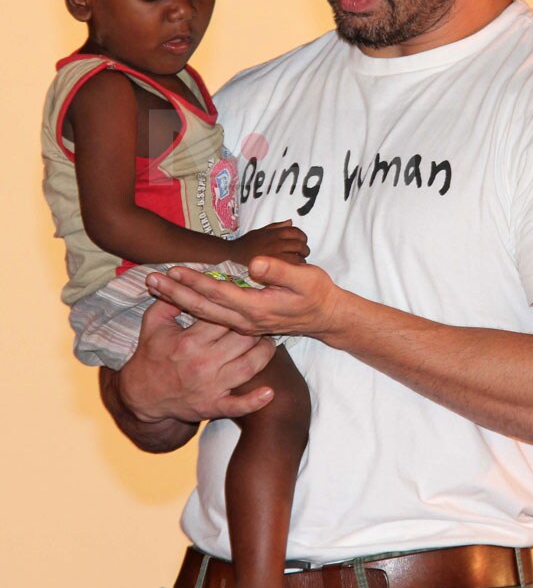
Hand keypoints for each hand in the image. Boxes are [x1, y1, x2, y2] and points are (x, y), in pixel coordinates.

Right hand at [118, 298, 276, 423]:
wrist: (142, 396)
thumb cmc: (151, 355)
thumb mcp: (153, 323)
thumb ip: (170, 300)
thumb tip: (183, 278)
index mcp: (189, 341)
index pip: (223, 318)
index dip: (237, 307)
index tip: (245, 300)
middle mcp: (203, 363)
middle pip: (242, 339)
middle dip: (255, 328)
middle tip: (263, 319)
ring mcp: (210, 386)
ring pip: (249, 366)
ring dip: (265, 353)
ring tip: (269, 342)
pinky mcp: (213, 407)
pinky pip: (238, 406)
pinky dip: (255, 401)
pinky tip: (270, 392)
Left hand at [146, 257, 339, 339]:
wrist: (326, 318)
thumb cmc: (317, 294)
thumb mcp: (306, 278)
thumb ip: (280, 270)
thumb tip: (255, 263)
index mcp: (256, 308)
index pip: (218, 293)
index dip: (195, 281)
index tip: (174, 270)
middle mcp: (245, 320)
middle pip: (203, 307)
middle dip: (175, 293)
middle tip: (150, 279)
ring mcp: (244, 324)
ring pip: (204, 313)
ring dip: (179, 300)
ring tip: (156, 287)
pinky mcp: (244, 323)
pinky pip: (212, 316)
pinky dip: (193, 305)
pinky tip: (179, 299)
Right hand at [229, 220, 309, 264]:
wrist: (232, 254)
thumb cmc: (247, 243)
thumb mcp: (261, 231)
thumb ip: (277, 226)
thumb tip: (291, 222)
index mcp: (274, 232)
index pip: (295, 231)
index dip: (302, 236)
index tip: (302, 241)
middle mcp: (275, 242)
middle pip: (299, 244)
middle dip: (304, 249)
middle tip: (304, 253)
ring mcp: (274, 255)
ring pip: (297, 257)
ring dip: (302, 260)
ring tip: (299, 262)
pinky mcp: (272, 267)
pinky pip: (290, 268)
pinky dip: (295, 268)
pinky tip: (293, 269)